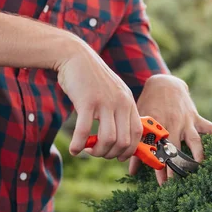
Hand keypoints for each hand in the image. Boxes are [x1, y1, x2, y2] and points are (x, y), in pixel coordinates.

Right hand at [56, 38, 142, 159]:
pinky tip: (74, 149)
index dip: (128, 150)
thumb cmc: (92, 79)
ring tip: (87, 149)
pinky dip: (79, 145)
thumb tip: (117, 139)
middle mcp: (120, 102)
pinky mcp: (87, 101)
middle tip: (97, 152)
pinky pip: (84, 131)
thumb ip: (118, 112)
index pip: (137, 133)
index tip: (117, 155)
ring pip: (108, 139)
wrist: (75, 56)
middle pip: (123, 141)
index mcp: (128, 102)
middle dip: (111, 154)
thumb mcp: (113, 93)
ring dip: (97, 151)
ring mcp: (105, 102)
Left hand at [129, 74, 211, 185]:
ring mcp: (186, 122)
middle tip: (180, 183)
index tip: (162, 185)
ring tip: (202, 170)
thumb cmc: (149, 105)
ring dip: (198, 155)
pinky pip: (209, 126)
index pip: (157, 153)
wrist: (163, 84)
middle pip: (176, 151)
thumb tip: (131, 171)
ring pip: (195, 141)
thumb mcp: (141, 123)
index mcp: (157, 128)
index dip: (160, 169)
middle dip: (178, 167)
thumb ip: (138, 147)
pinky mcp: (196, 117)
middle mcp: (172, 126)